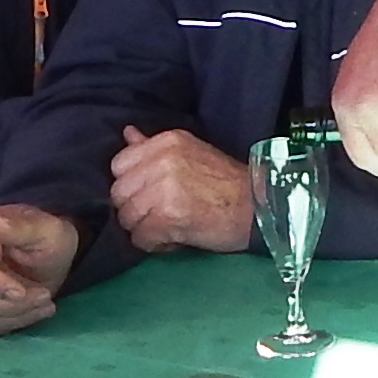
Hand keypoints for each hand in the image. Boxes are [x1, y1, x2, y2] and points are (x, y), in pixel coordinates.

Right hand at [0, 202, 81, 337]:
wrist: (46, 255)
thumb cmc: (44, 238)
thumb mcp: (44, 228)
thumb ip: (21, 227)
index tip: (22, 291)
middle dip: (12, 305)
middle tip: (45, 296)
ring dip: (15, 317)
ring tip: (44, 303)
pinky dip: (8, 325)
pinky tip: (30, 313)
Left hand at [108, 123, 256, 254]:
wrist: (258, 207)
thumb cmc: (227, 183)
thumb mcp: (190, 153)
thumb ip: (153, 147)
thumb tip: (127, 134)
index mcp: (166, 142)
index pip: (119, 164)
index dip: (131, 184)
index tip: (149, 193)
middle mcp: (162, 161)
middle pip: (119, 193)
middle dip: (135, 209)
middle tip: (159, 214)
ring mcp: (163, 189)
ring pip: (126, 218)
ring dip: (144, 228)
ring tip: (168, 227)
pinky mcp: (168, 217)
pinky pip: (140, 238)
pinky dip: (153, 244)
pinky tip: (172, 239)